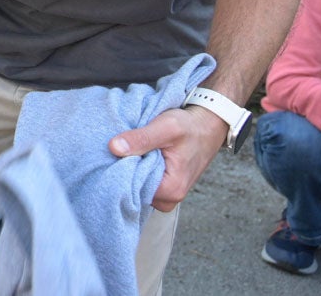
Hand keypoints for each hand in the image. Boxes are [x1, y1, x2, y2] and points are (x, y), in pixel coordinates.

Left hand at [108, 106, 227, 211]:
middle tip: (120, 151)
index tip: (113, 155)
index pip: (133, 189)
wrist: (208, 125)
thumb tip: (114, 148)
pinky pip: (145, 182)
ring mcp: (168, 192)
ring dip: (132, 169)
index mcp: (172, 189)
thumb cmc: (191, 127)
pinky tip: (138, 155)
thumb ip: (141, 139)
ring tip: (131, 151)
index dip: (120, 171)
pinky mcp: (166, 184)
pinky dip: (139, 169)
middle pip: (135, 190)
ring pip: (139, 186)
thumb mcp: (165, 127)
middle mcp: (171, 196)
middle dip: (124, 171)